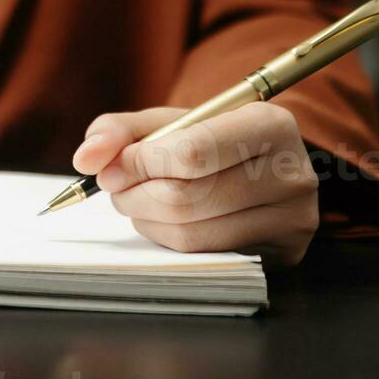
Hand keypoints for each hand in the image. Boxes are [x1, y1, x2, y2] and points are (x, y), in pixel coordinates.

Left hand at [71, 103, 320, 266]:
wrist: (265, 166)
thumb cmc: (211, 139)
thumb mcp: (170, 121)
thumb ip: (120, 131)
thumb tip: (86, 159)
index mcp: (271, 124)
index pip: (191, 153)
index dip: (139, 163)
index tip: (112, 167)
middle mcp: (292, 173)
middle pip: (186, 199)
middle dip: (135, 194)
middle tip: (118, 186)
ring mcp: (293, 220)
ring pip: (189, 234)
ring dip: (145, 219)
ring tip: (140, 200)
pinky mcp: (284, 255)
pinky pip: (202, 257)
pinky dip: (167, 239)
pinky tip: (166, 220)